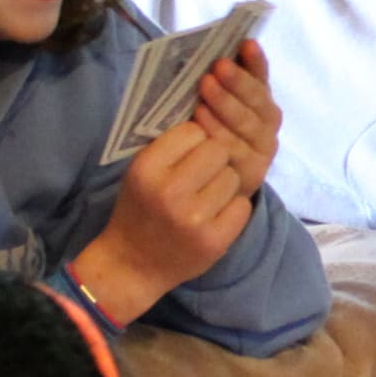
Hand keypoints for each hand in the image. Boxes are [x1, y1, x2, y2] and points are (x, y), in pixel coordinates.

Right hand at [73, 120, 255, 320]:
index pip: (193, 130)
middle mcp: (169, 191)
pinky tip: (214, 217)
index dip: (195, 140)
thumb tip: (214, 113)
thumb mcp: (142, 171)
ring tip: (205, 198)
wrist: (133, 264)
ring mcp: (193, 218)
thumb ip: (171, 146)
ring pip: (233, 176)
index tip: (186, 155)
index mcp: (147, 168)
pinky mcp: (214, 240)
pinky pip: (242, 206)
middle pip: (218, 150)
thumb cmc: (140, 209)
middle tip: (200, 177)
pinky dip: (232, 209)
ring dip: (224, 185)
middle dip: (214, 161)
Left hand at [193, 38, 280, 197]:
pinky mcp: (252, 172)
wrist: (210, 185)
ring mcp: (262, 149)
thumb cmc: (206, 132)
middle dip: (237, 81)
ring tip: (205, 86)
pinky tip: (200, 119)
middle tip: (217, 66)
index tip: (246, 43)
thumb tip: (209, 50)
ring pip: (248, 124)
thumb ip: (219, 83)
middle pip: (257, 101)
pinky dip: (216, 131)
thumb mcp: (215, 104)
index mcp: (262, 100)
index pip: (261, 77)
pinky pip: (234, 148)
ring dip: (226, 103)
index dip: (256, 61)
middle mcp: (267, 124)